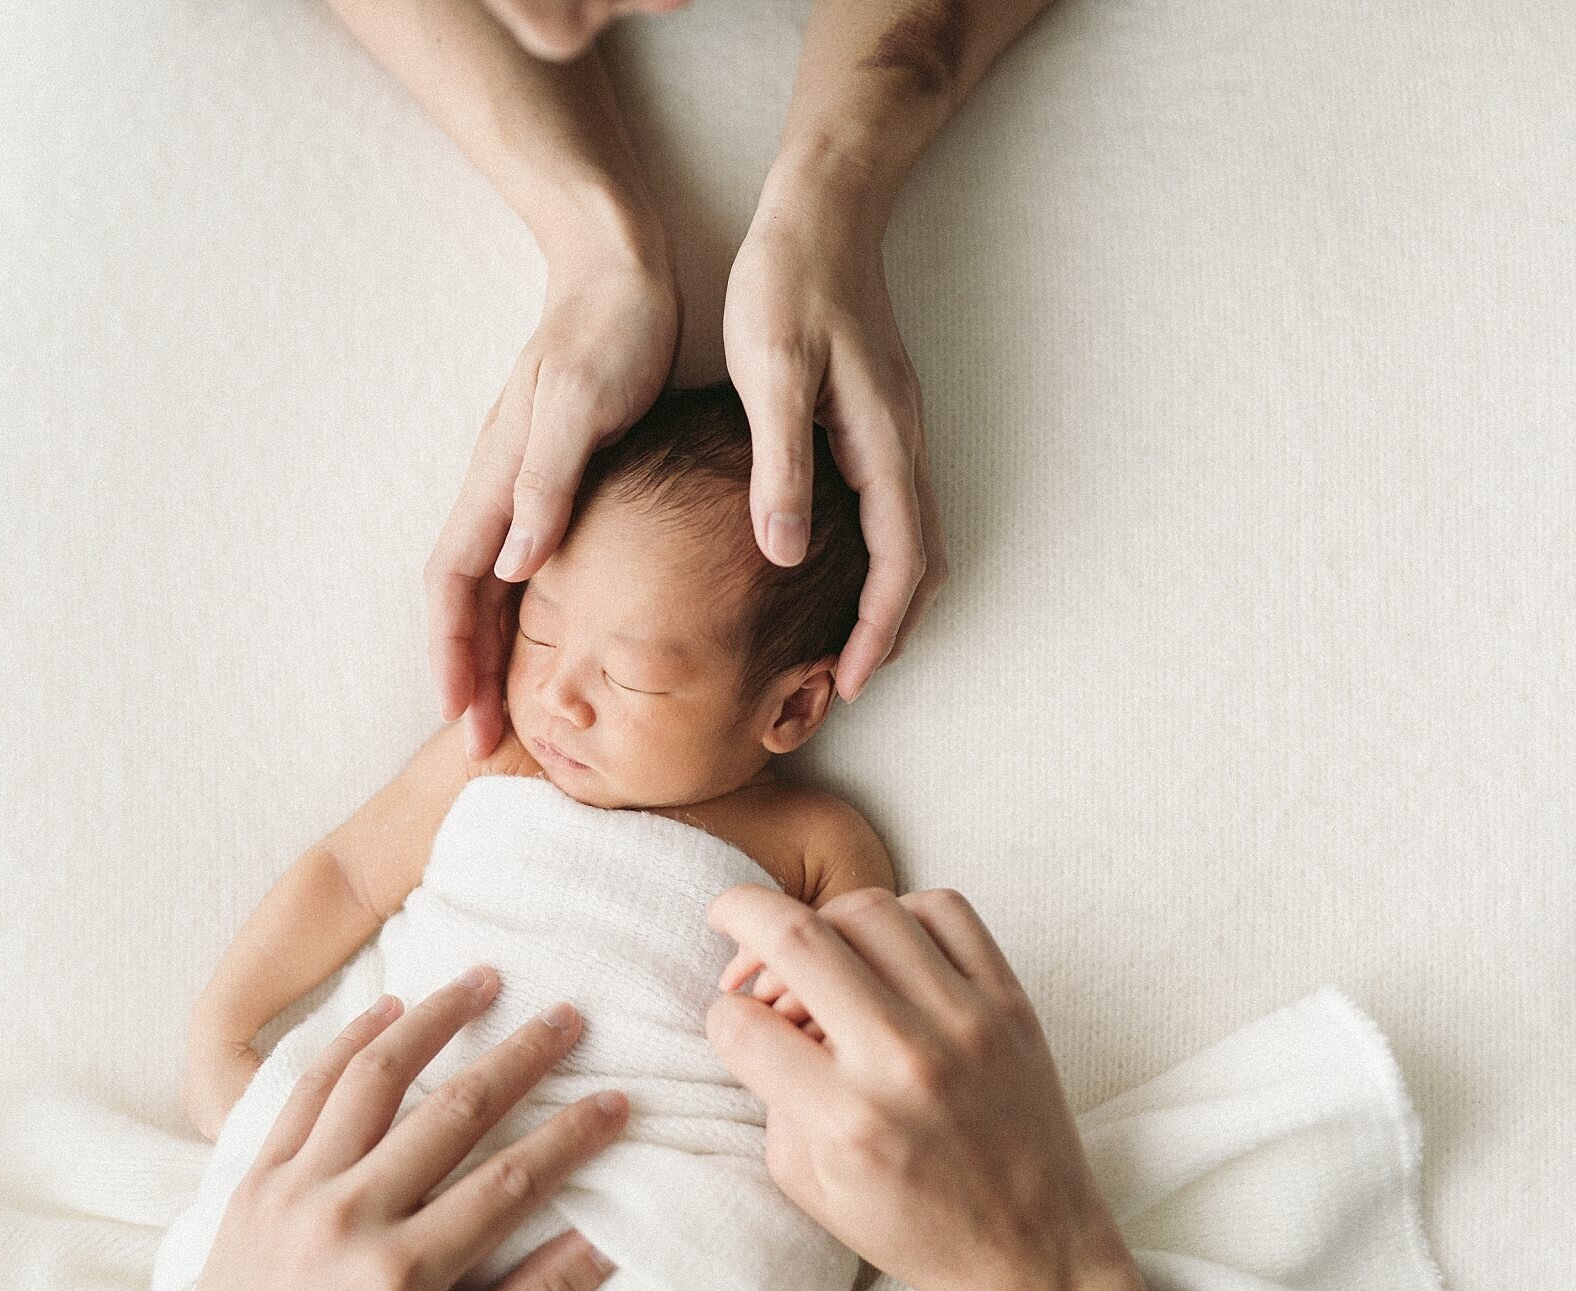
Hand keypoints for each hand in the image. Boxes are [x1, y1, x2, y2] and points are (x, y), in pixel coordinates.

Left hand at [184, 967, 629, 1290]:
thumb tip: (602, 1244)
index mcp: (402, 1276)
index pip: (512, 1183)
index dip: (573, 1137)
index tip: (618, 1101)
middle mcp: (346, 1220)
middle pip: (453, 1113)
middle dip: (519, 1058)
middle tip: (567, 1015)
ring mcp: (292, 1195)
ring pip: (372, 1077)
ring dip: (432, 1021)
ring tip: (481, 979)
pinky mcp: (251, 1185)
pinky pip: (303, 1093)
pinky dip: (345, 1043)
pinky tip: (386, 1009)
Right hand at [426, 246, 677, 760]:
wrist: (621, 269)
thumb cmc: (607, 331)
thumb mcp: (579, 403)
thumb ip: (543, 483)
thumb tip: (511, 567)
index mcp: (498, 476)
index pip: (456, 584)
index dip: (453, 654)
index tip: (464, 718)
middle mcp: (501, 487)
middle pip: (465, 598)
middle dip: (464, 671)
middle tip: (482, 743)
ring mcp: (526, 484)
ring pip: (492, 585)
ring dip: (492, 650)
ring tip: (507, 709)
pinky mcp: (560, 477)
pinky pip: (526, 561)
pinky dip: (526, 612)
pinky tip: (551, 638)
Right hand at [704, 886, 1154, 1290]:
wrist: (1032, 1251)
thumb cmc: (915, 1224)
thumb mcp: (809, 1183)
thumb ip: (770, 1093)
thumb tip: (757, 1008)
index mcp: (848, 1121)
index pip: (743, 1024)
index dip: (720, 1015)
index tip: (734, 1023)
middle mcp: (906, 1060)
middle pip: (797, 937)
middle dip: (741, 915)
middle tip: (730, 923)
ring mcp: (966, 1022)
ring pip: (868, 908)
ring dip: (821, 920)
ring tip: (816, 955)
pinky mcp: (1010, 1002)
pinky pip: (946, 910)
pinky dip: (900, 915)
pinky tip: (883, 951)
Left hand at [723, 185, 947, 704]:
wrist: (820, 209)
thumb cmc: (786, 284)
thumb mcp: (771, 374)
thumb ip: (780, 465)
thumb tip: (784, 554)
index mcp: (881, 441)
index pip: (897, 561)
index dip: (875, 629)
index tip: (848, 680)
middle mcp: (902, 441)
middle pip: (919, 561)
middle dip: (890, 628)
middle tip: (847, 680)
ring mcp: (896, 428)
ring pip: (913, 536)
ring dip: (889, 596)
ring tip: (845, 642)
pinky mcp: (877, 416)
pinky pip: (894, 506)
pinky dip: (880, 555)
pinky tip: (835, 565)